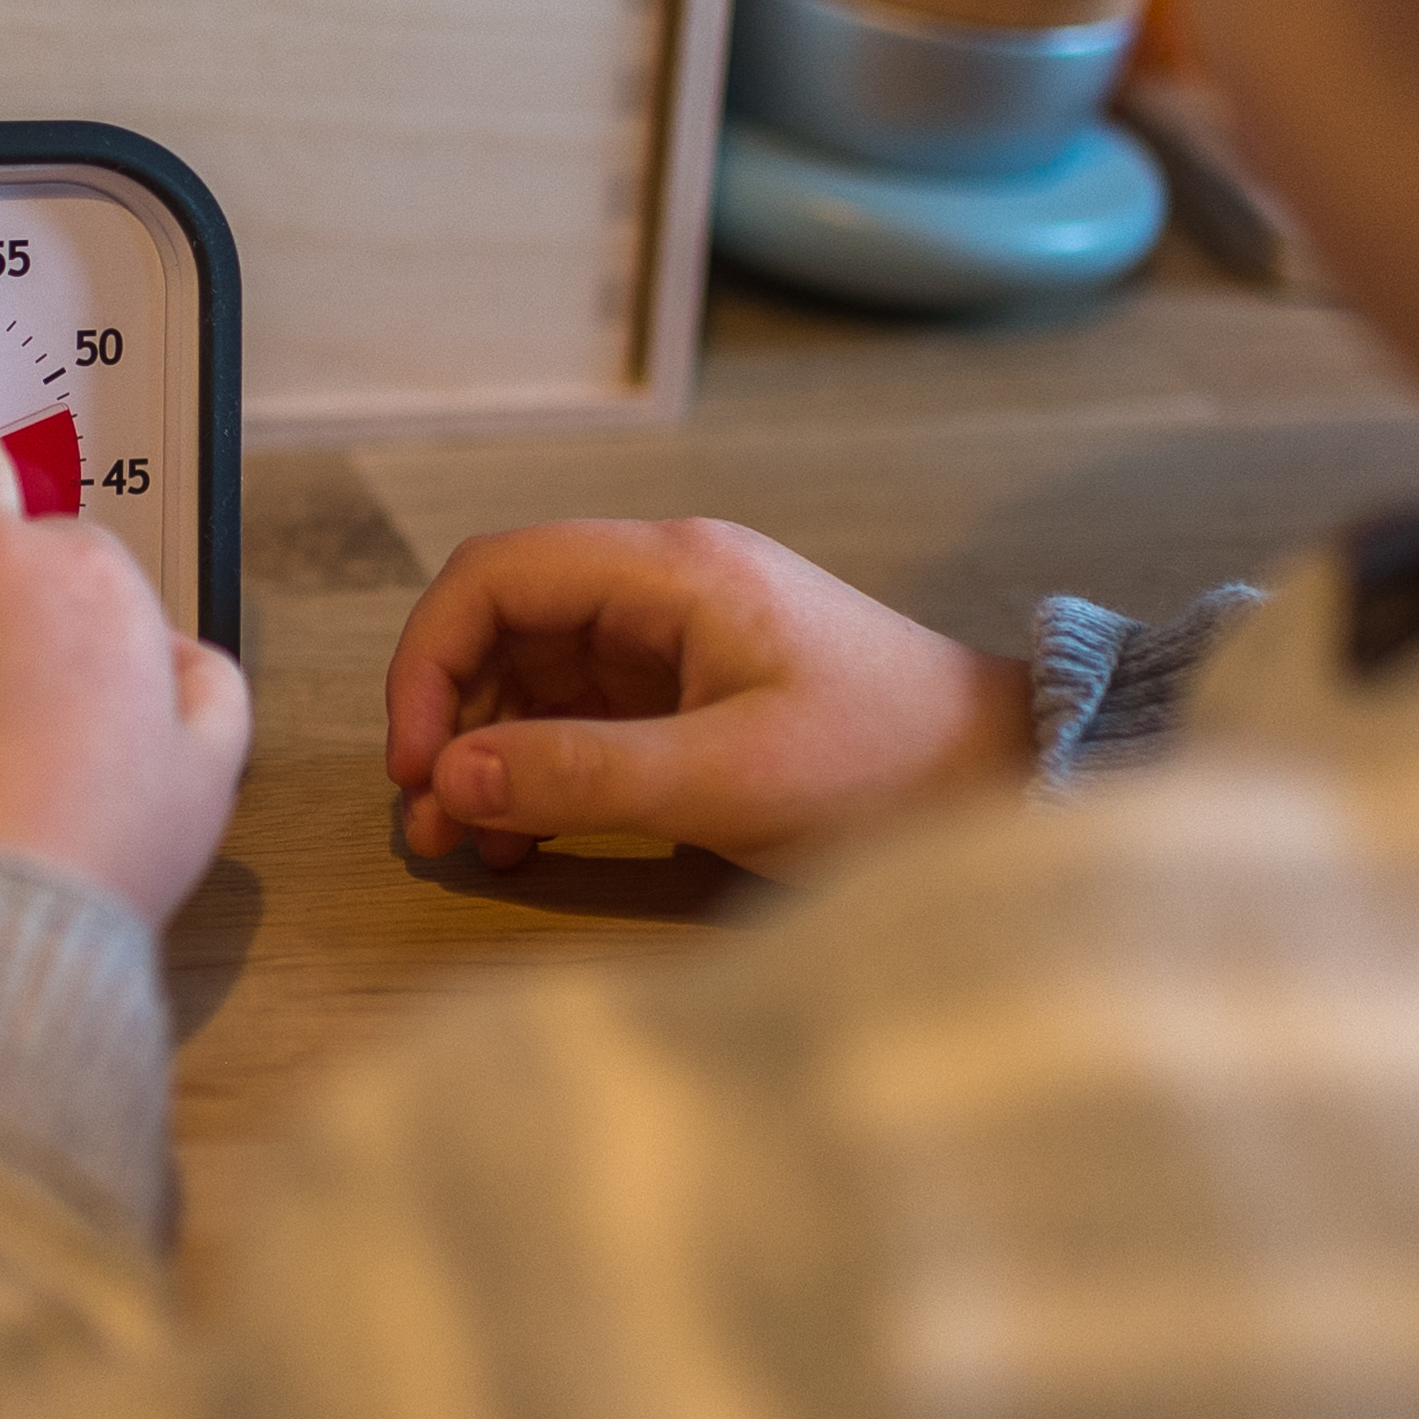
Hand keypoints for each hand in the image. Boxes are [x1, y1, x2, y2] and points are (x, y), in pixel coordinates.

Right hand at [383, 520, 1030, 875]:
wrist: (1002, 784)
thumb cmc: (887, 767)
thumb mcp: (729, 780)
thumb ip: (583, 776)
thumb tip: (449, 783)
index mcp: (673, 571)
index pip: (497, 575)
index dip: (431, 662)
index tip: (416, 767)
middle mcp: (662, 586)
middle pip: (504, 624)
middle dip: (448, 719)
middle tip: (429, 823)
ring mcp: (675, 640)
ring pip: (532, 676)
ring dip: (485, 754)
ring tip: (470, 847)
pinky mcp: (690, 694)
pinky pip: (578, 717)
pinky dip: (537, 772)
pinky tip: (527, 838)